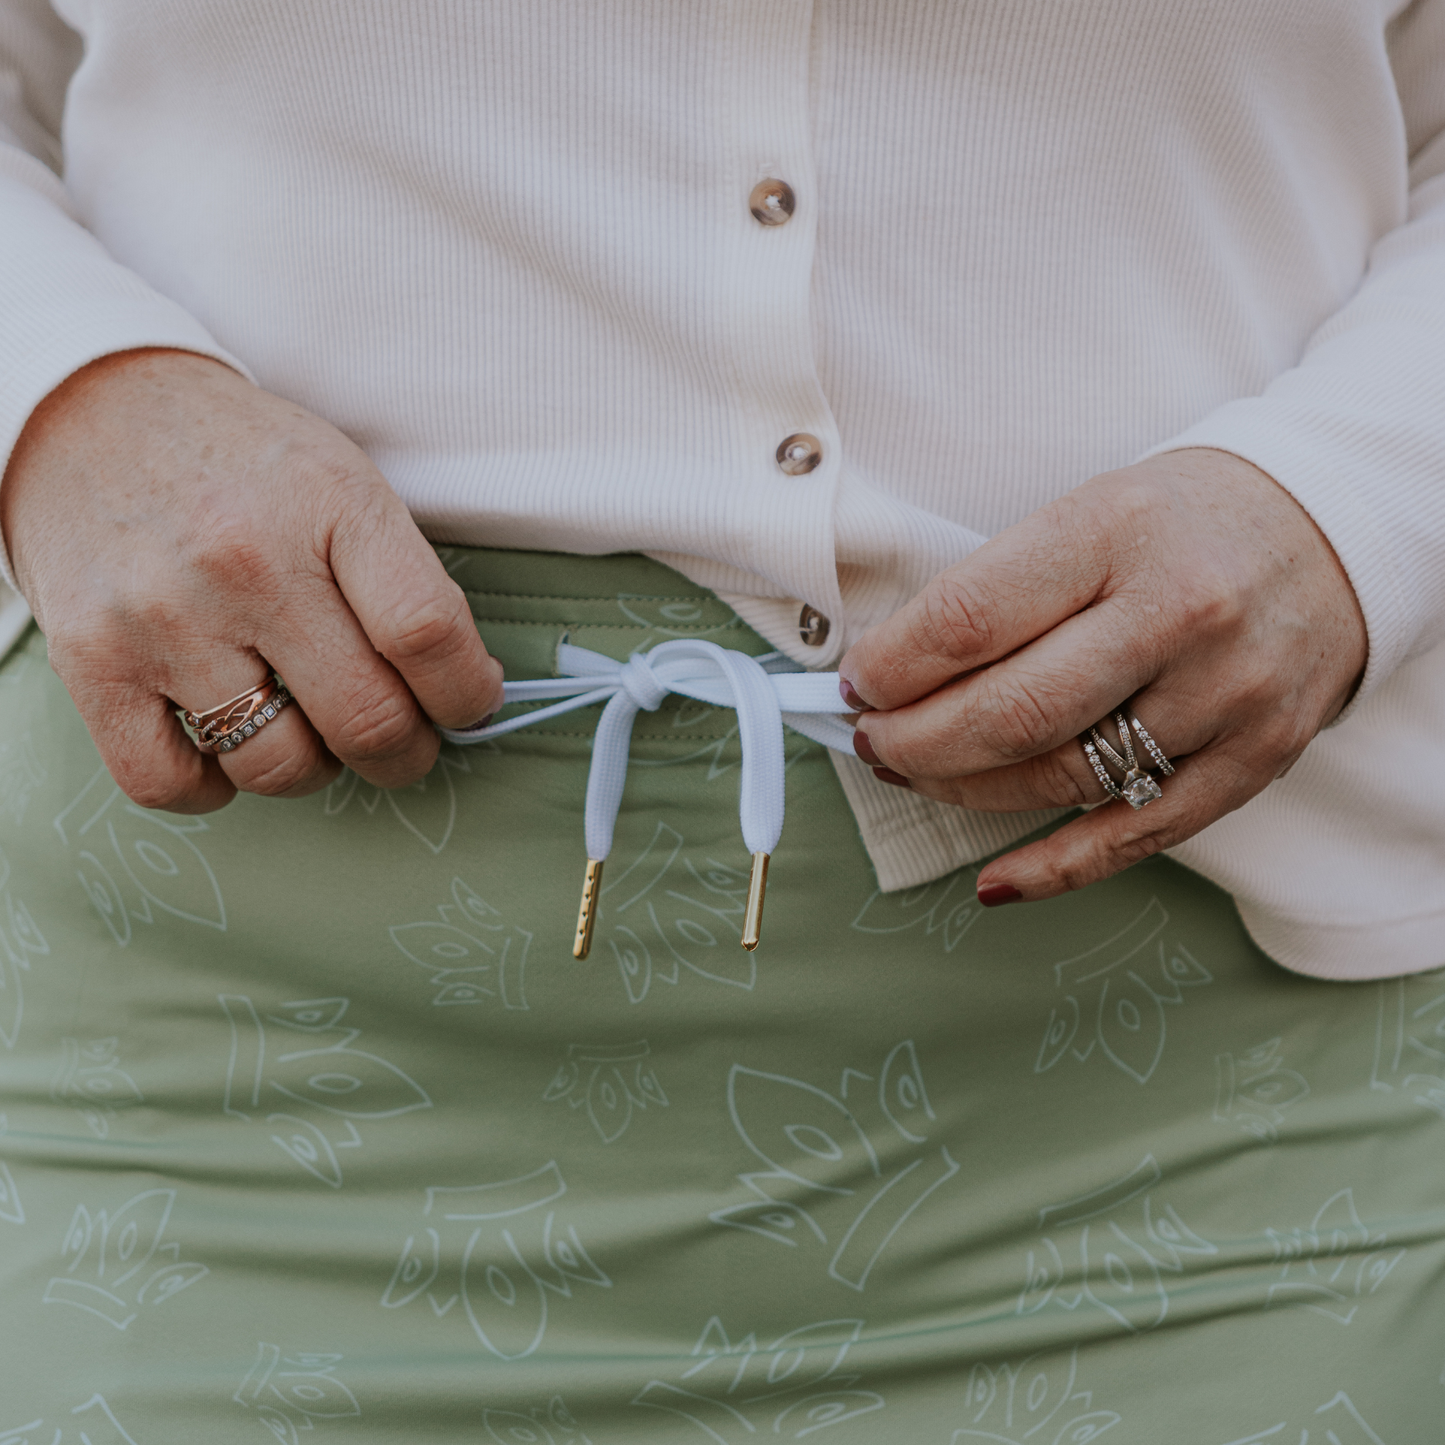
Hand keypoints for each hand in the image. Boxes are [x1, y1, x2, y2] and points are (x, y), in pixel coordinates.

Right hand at [1, 349, 503, 812]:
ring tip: (307, 727)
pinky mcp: (91, 661)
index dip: (467, 694)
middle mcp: (246, 561)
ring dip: (312, 769)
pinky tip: (227, 747)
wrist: (95, 411)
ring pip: (279, 765)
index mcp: (331, 504)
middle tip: (404, 743)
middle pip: (366, 718)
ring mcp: (164, 617)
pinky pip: (168, 782)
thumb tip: (461, 693)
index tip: (469, 705)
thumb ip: (404, 581)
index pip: (428, 634)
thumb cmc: (245, 463)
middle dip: (406, 753)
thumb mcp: (345, 481)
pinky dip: (213, 787)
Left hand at [838, 449, 1366, 903]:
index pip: (969, 620)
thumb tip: (890, 674)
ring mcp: (1223, 694)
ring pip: (1059, 779)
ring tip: (918, 773)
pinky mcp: (1254, 759)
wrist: (1333, 531)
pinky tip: (994, 879)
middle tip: (872, 740)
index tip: (857, 683)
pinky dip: (1052, 868)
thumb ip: (999, 587)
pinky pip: (1135, 837)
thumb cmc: (1181, 522)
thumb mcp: (1089, 510)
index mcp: (1116, 530)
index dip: (891, 668)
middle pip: (1009, 713)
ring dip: (964, 791)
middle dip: (913, 741)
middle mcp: (1178, 612)